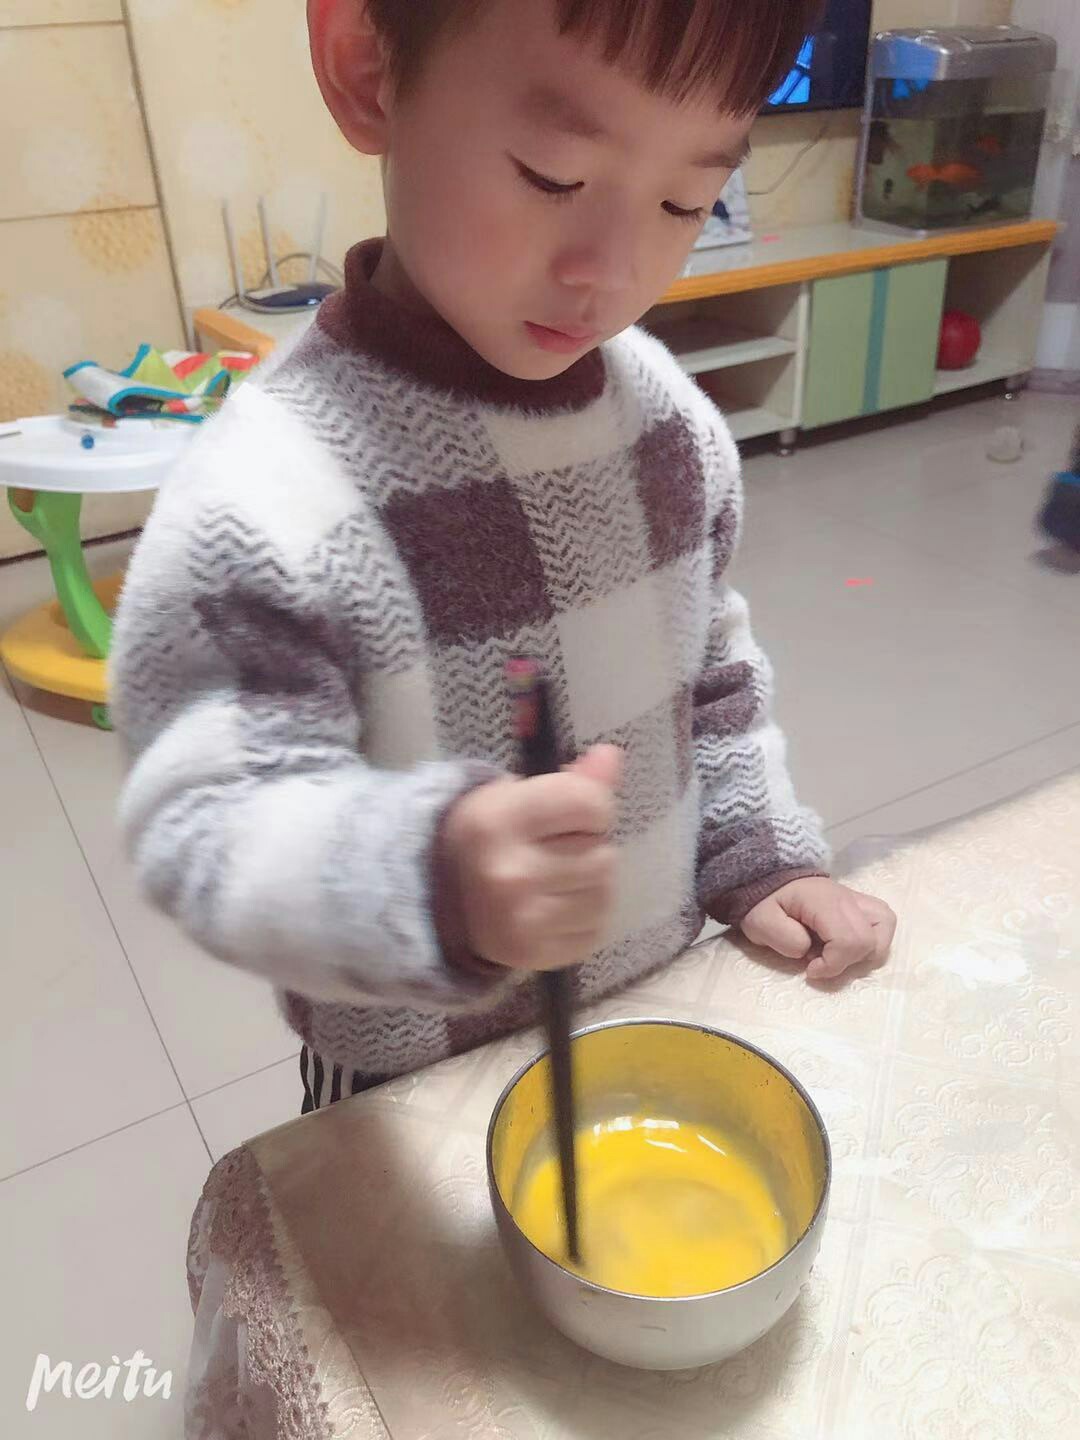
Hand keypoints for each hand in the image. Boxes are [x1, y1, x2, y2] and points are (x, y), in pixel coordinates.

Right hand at [443, 745, 621, 971]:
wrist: (437, 899)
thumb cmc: (485, 837)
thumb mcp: (514, 794)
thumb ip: (570, 779)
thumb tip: (612, 756)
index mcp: (500, 821)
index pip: (591, 805)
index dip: (592, 807)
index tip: (571, 814)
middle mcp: (512, 873)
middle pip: (603, 853)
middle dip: (590, 847)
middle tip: (558, 849)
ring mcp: (525, 921)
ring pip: (605, 894)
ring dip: (591, 884)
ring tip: (558, 878)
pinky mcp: (537, 956)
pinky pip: (596, 930)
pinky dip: (584, 917)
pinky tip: (555, 907)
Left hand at [741, 877, 895, 979]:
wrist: (765, 878)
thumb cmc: (763, 902)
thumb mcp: (761, 923)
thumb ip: (784, 939)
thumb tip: (808, 952)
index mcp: (823, 901)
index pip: (849, 940)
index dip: (833, 964)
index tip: (809, 970)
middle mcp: (847, 898)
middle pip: (871, 939)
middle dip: (847, 962)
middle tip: (821, 962)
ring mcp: (855, 898)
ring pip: (885, 925)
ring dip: (867, 950)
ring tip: (839, 955)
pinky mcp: (858, 903)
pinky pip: (882, 920)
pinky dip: (872, 939)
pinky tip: (848, 946)